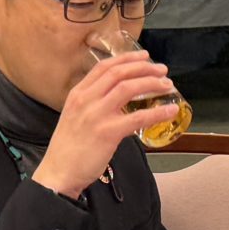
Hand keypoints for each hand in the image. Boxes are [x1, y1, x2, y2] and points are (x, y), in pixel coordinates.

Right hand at [33, 49, 178, 197]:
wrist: (58, 172)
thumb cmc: (68, 148)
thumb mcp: (75, 116)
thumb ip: (93, 103)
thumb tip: (120, 97)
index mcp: (78, 94)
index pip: (104, 67)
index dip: (127, 58)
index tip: (144, 56)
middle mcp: (86, 99)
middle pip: (119, 73)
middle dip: (144, 67)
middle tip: (162, 70)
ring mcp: (96, 115)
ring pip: (128, 88)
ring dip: (152, 83)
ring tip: (167, 85)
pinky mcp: (108, 133)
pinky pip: (138, 118)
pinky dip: (157, 112)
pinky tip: (170, 111)